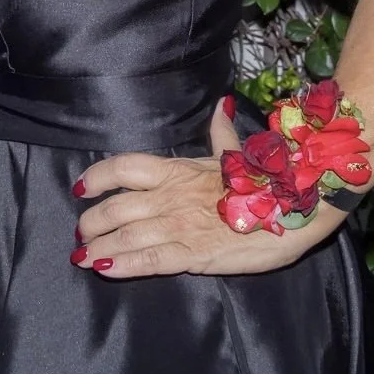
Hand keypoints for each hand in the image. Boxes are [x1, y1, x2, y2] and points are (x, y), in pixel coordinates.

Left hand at [74, 100, 345, 278]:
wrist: (293, 210)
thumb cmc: (263, 183)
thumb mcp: (235, 154)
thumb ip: (220, 133)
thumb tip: (220, 104)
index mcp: (177, 169)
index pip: (124, 167)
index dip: (97, 176)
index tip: (80, 187)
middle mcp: (170, 195)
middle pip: (118, 206)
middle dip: (93, 221)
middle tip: (80, 233)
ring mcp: (180, 225)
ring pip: (127, 236)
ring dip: (100, 247)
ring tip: (82, 256)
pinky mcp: (193, 255)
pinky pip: (150, 261)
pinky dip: (124, 265)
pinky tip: (105, 270)